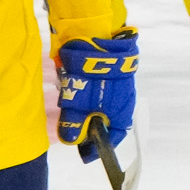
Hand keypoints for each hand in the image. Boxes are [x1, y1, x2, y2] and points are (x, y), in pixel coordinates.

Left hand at [57, 29, 139, 154]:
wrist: (95, 37)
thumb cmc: (90, 76)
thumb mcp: (78, 105)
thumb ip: (74, 124)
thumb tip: (71, 140)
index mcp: (121, 113)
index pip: (112, 138)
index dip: (97, 148)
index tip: (83, 153)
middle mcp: (122, 101)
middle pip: (103, 121)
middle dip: (86, 126)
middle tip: (69, 128)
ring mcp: (115, 84)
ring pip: (97, 104)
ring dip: (82, 108)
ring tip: (66, 107)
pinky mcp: (105, 71)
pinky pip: (94, 89)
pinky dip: (82, 94)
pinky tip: (69, 90)